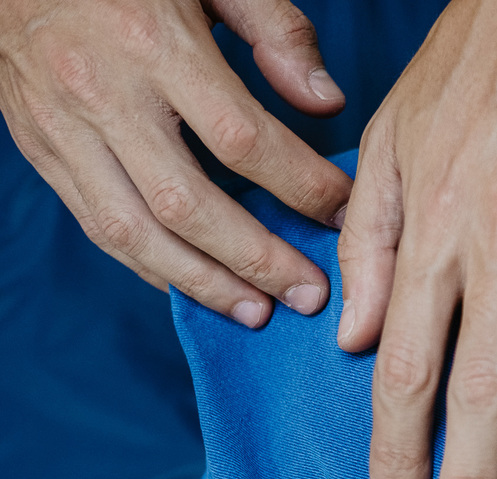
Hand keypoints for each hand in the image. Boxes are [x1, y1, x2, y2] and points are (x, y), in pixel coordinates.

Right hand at [0, 0, 352, 325]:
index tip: (342, 214)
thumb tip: (327, 104)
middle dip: (257, 259)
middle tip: (309, 295)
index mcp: (155, 43)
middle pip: (189, 204)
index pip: (243, 139)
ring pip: (135, 231)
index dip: (301, 186)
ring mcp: (61, 126)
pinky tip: (193, 284)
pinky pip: (96, 223)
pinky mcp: (38, 146)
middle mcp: (103, 93)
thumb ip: (277, 33)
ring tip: (256, 312)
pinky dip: (148, 264)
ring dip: (202, 282)